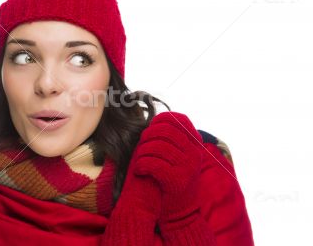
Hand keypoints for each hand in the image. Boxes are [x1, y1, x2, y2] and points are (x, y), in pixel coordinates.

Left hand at [101, 111, 213, 245]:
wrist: (179, 213)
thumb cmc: (171, 181)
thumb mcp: (177, 157)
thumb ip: (170, 140)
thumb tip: (152, 119)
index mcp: (195, 145)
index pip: (178, 119)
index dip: (160, 120)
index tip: (150, 129)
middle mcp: (194, 153)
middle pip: (164, 131)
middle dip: (147, 137)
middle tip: (140, 148)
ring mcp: (188, 167)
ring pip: (157, 147)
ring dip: (142, 152)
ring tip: (139, 161)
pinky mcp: (177, 180)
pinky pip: (153, 164)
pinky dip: (142, 165)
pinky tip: (140, 170)